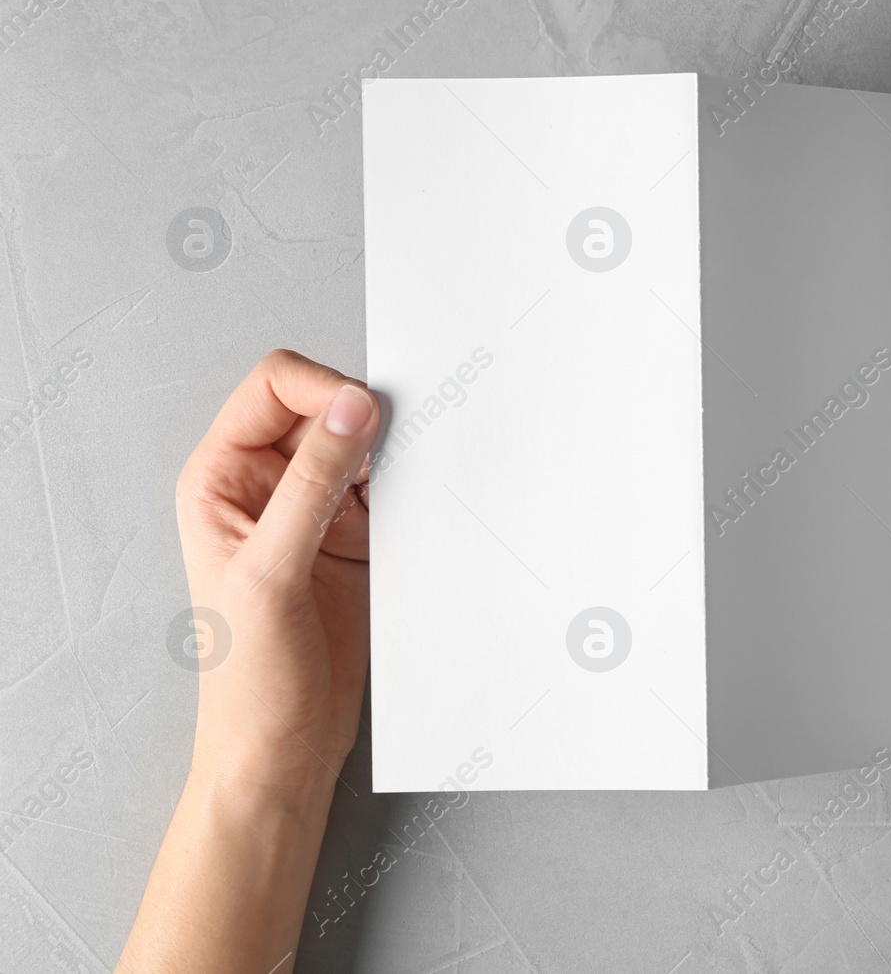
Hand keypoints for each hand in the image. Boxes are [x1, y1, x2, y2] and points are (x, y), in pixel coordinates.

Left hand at [121, 351, 381, 973]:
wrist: (282, 750)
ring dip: (396, 457)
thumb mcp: (271, 574)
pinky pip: (394, 490)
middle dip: (368, 419)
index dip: (324, 390)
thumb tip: (353, 409)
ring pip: (367, 447)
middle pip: (326, 408)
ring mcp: (316, 511)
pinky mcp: (359, 539)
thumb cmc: (248, 680)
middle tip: (401, 448)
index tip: (368, 417)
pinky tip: (422, 512)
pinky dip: (415, 491)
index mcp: (221, 478)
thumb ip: (313, 484)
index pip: (275, 387)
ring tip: (413, 484)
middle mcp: (266, 485)